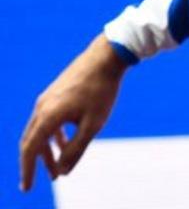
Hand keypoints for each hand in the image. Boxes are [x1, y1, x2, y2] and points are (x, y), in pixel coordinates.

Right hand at [19, 34, 127, 191]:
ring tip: (58, 167)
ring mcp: (47, 99)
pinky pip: (48, 120)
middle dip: (37, 163)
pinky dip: (54, 135)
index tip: (26, 188)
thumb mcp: (93, 124)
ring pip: (41, 131)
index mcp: (48, 116)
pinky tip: (65, 143)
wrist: (106, 57)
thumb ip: (76, 149)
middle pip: (32, 142)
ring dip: (48, 150)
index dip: (27, 171)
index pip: (31, 150)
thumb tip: (63, 171)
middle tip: (45, 180)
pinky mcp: (55, 93)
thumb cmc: (102, 90)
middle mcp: (42, 107)